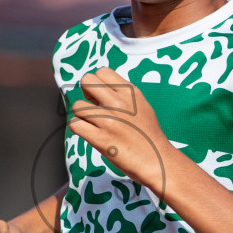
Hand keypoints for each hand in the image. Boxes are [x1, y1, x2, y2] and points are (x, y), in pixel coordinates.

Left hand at [68, 67, 172, 191]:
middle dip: (85, 93)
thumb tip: (100, 89)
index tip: (101, 96)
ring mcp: (108, 121)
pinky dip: (78, 129)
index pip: (102, 71)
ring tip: (92, 124)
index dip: (97, 83)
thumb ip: (123, 95)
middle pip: (86, 81)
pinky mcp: (101, 139)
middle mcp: (119, 103)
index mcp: (130, 92)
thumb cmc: (149, 135)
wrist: (157, 160)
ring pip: (77, 105)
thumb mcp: (142, 106)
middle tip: (93, 108)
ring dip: (81, 115)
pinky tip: (88, 133)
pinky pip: (75, 125)